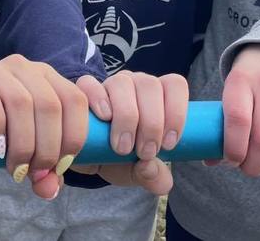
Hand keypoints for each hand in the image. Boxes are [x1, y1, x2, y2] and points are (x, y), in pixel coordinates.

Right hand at [0, 54, 88, 199]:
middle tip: (33, 174)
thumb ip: (44, 170)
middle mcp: (25, 68)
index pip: (75, 100)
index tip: (62, 167)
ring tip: (15, 168)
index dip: (74, 136)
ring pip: (21, 102)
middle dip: (46, 148)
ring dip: (22, 143)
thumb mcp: (27, 149)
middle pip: (50, 105)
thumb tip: (50, 189)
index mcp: (48, 78)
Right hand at [75, 71, 188, 194]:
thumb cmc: (119, 158)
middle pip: (150, 85)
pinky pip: (89, 83)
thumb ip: (153, 176)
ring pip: (122, 83)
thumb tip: (154, 173)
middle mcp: (135, 84)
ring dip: (126, 117)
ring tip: (122, 148)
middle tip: (144, 153)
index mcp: (156, 96)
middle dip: (151, 123)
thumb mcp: (138, 171)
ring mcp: (109, 84)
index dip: (176, 112)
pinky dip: (98, 99)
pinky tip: (103, 118)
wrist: (86, 159)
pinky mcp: (82, 89)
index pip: (174, 85)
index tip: (168, 144)